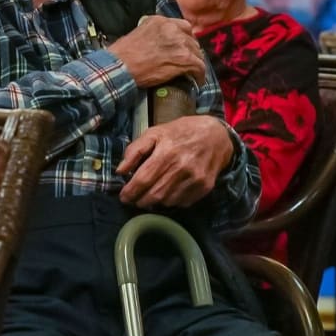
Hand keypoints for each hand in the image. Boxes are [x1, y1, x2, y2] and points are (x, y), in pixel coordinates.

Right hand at [108, 16, 205, 86]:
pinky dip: (200, 75)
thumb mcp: (137, 33)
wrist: (120, 67)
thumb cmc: (123, 54)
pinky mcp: (184, 59)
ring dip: (195, 63)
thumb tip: (161, 42)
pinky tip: (197, 81)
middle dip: (191, 51)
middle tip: (187, 62)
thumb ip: (153, 33)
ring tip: (192, 73)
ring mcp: (179, 43)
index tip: (183, 48)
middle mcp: (172, 28)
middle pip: (192, 40)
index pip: (182, 26)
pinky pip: (199, 67)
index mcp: (160, 21)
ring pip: (197, 53)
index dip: (185, 39)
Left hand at [116, 115, 233, 207]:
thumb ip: (135, 150)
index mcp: (166, 152)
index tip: (123, 197)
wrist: (216, 135)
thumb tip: (120, 171)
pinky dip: (171, 201)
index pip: (143, 179)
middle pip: (155, 194)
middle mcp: (182, 167)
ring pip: (168, 202)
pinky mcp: (205, 187)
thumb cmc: (180, 132)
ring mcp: (195, 179)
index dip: (130, 191)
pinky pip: (182, 202)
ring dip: (155, 202)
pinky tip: (167, 193)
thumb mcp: (154, 133)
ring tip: (149, 196)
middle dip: (140, 200)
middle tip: (133, 199)